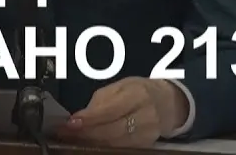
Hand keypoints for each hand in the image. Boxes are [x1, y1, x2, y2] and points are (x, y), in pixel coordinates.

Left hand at [56, 77, 188, 146]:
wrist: (167, 103)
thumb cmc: (139, 91)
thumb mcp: (121, 87)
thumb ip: (100, 102)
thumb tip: (79, 117)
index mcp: (137, 95)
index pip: (110, 110)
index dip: (89, 119)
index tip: (71, 123)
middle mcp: (146, 115)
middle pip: (112, 131)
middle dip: (88, 133)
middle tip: (68, 133)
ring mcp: (148, 133)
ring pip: (116, 143)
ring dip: (93, 142)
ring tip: (76, 138)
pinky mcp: (146, 145)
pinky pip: (122, 148)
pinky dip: (105, 146)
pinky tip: (93, 142)